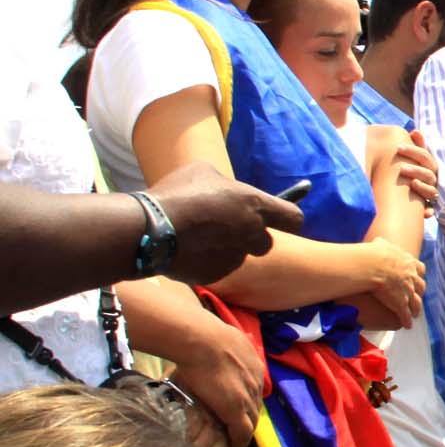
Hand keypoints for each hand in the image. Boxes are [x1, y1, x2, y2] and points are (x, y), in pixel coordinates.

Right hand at [150, 162, 304, 284]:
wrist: (147, 229)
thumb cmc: (176, 194)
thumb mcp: (203, 172)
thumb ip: (225, 184)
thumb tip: (228, 189)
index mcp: (254, 204)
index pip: (293, 218)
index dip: (287, 219)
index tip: (281, 220)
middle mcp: (251, 233)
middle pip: (266, 243)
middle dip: (252, 238)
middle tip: (228, 229)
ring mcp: (235, 257)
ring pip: (239, 255)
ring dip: (226, 249)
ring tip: (197, 237)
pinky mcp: (217, 274)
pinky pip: (218, 267)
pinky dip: (207, 261)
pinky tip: (186, 249)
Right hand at [167, 316, 265, 446]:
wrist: (202, 340)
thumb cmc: (201, 338)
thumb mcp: (218, 344)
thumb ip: (219, 353)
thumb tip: (202, 355)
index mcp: (253, 365)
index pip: (253, 389)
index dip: (246, 402)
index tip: (239, 411)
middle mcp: (256, 382)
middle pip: (255, 407)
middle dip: (248, 421)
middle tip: (238, 434)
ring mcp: (248, 396)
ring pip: (251, 421)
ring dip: (244, 434)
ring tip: (235, 446)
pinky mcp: (237, 409)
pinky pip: (242, 432)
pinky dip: (239, 443)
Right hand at [360, 237, 425, 326]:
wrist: (374, 265)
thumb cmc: (375, 253)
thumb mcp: (381, 244)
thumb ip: (383, 244)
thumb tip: (378, 241)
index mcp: (409, 263)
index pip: (419, 269)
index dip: (418, 273)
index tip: (417, 275)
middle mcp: (412, 278)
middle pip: (421, 286)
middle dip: (419, 291)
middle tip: (417, 296)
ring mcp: (408, 292)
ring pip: (416, 302)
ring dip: (416, 308)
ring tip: (415, 314)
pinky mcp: (400, 303)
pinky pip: (405, 315)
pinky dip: (407, 320)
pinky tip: (407, 326)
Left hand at [396, 130, 439, 213]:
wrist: (413, 194)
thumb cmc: (413, 172)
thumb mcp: (415, 158)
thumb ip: (417, 145)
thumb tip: (415, 131)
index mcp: (429, 167)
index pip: (425, 157)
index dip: (413, 151)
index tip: (398, 148)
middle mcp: (432, 180)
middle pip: (429, 174)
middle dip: (417, 170)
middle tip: (402, 168)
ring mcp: (431, 194)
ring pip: (432, 191)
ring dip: (423, 187)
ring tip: (411, 182)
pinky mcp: (428, 208)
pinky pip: (431, 210)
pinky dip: (428, 210)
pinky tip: (424, 211)